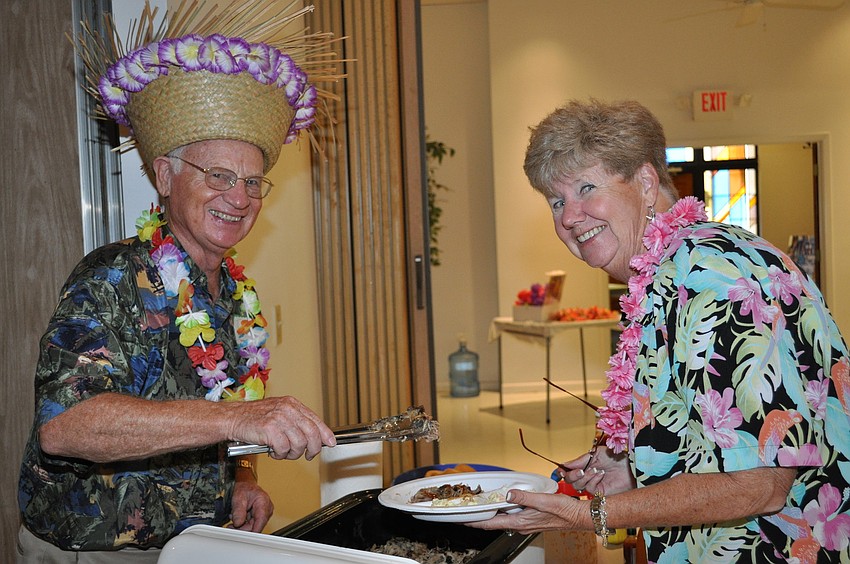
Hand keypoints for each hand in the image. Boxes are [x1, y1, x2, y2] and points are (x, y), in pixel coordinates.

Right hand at [230, 396, 335, 460]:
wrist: (232, 418)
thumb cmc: (254, 418)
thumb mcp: (279, 413)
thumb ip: (296, 422)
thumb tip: (316, 437)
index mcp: (292, 404)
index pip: (316, 420)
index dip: (325, 434)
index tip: (330, 443)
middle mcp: (287, 409)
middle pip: (312, 434)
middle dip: (312, 449)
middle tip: (306, 455)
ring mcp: (279, 418)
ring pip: (299, 444)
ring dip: (292, 454)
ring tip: (282, 451)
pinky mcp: (269, 429)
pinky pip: (283, 449)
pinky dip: (279, 454)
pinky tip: (273, 451)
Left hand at [230, 480, 272, 531]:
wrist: (245, 485)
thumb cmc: (245, 488)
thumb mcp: (238, 498)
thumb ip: (238, 511)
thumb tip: (238, 523)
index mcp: (264, 503)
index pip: (261, 521)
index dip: (252, 531)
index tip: (242, 536)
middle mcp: (266, 510)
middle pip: (255, 527)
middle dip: (242, 528)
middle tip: (231, 526)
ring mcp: (264, 514)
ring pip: (252, 528)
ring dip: (241, 527)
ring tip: (233, 520)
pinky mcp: (259, 517)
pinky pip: (251, 525)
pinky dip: (243, 525)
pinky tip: (237, 519)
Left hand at [465, 490, 585, 534]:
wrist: (578, 516)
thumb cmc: (564, 511)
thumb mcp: (543, 500)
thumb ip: (524, 497)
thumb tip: (509, 493)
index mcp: (520, 522)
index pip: (491, 524)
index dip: (475, 522)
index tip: (462, 519)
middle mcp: (521, 524)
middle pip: (494, 522)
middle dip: (480, 517)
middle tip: (467, 508)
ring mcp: (525, 522)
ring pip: (503, 518)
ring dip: (491, 513)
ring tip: (480, 504)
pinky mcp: (531, 519)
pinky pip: (512, 515)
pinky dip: (504, 509)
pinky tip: (503, 501)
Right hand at [558, 446, 633, 494]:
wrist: (630, 466)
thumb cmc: (615, 458)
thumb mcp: (595, 454)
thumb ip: (579, 460)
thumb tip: (564, 465)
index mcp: (583, 466)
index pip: (567, 471)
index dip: (561, 472)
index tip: (560, 470)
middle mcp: (586, 476)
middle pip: (569, 481)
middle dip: (572, 475)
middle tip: (580, 470)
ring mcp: (592, 485)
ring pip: (578, 485)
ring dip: (585, 477)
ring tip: (596, 470)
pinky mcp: (599, 493)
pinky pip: (589, 488)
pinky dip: (593, 480)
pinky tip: (601, 474)